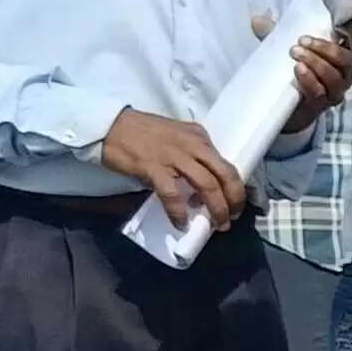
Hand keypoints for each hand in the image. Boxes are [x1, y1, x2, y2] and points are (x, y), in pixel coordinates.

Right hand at [100, 107, 248, 225]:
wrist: (111, 126)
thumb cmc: (143, 133)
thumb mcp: (178, 137)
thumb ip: (193, 154)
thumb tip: (204, 184)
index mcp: (200, 138)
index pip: (227, 163)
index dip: (238, 186)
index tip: (241, 202)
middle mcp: (193, 145)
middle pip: (225, 174)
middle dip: (234, 199)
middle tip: (233, 217)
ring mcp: (175, 156)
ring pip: (207, 185)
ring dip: (216, 208)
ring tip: (218, 224)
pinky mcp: (154, 167)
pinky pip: (173, 194)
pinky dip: (179, 211)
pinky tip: (182, 223)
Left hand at [284, 32, 351, 133]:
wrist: (281, 105)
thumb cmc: (289, 72)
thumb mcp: (283, 49)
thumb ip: (274, 34)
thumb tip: (256, 20)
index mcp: (339, 58)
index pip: (349, 44)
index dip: (336, 37)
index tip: (311, 32)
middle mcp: (343, 76)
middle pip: (345, 61)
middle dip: (324, 50)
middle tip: (300, 43)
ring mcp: (334, 93)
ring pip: (334, 78)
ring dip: (317, 64)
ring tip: (296, 56)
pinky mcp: (321, 106)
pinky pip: (320, 94)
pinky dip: (310, 81)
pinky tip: (298, 70)